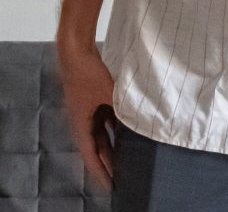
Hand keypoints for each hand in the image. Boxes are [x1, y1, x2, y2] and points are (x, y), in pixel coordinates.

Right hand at [57, 39, 116, 189]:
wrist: (77, 53)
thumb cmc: (90, 74)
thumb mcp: (109, 93)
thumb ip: (122, 109)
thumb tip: (138, 122)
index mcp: (82, 125)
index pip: (92, 155)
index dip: (101, 171)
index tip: (111, 185)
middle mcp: (82, 123)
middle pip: (96, 148)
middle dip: (108, 163)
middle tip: (121, 178)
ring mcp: (86, 112)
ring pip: (100, 135)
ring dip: (111, 147)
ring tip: (125, 160)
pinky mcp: (92, 102)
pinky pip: (103, 121)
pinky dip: (113, 129)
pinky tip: (126, 132)